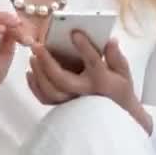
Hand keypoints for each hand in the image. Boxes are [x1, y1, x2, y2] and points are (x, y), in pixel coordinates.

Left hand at [27, 34, 152, 134]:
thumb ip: (116, 58)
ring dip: (39, 73)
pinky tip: (30, 73)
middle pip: (63, 79)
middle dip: (48, 61)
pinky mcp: (64, 109)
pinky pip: (46, 100)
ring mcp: (73, 103)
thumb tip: (110, 40)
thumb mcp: (124, 75)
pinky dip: (35, 87)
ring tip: (33, 56)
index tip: (74, 33)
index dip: (84, 47)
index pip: (93, 62)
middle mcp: (85, 93)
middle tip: (37, 45)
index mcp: (102, 81)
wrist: (117, 121)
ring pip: (51, 91)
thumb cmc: (119, 94)